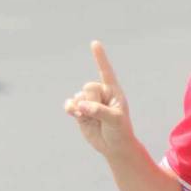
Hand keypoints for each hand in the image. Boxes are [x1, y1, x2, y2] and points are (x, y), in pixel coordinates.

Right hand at [63, 41, 135, 156]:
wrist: (113, 146)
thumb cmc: (120, 131)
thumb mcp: (114, 121)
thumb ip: (99, 111)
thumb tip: (80, 105)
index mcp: (114, 91)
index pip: (106, 71)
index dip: (100, 57)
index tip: (94, 43)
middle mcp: (101, 93)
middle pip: (89, 87)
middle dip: (93, 102)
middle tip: (102, 114)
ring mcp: (89, 101)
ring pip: (78, 96)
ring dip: (82, 109)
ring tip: (93, 119)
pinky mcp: (79, 110)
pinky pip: (70, 104)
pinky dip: (71, 109)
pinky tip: (77, 115)